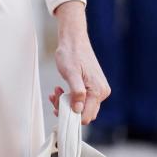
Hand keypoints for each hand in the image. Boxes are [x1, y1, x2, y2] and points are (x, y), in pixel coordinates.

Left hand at [50, 1, 110, 125]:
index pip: (86, 116)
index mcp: (98, 91)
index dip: (70, 116)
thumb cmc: (71, 53)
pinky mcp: (92, 87)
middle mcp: (101, 92)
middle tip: (55, 97)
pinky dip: (69, 97)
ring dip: (66, 103)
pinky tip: (59, 90)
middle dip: (67, 109)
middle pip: (84, 113)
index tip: (57, 108)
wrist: (74, 40)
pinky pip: (81, 99)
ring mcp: (98, 90)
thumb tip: (78, 110)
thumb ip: (76, 92)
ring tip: (55, 92)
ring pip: (81, 106)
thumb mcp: (71, 73)